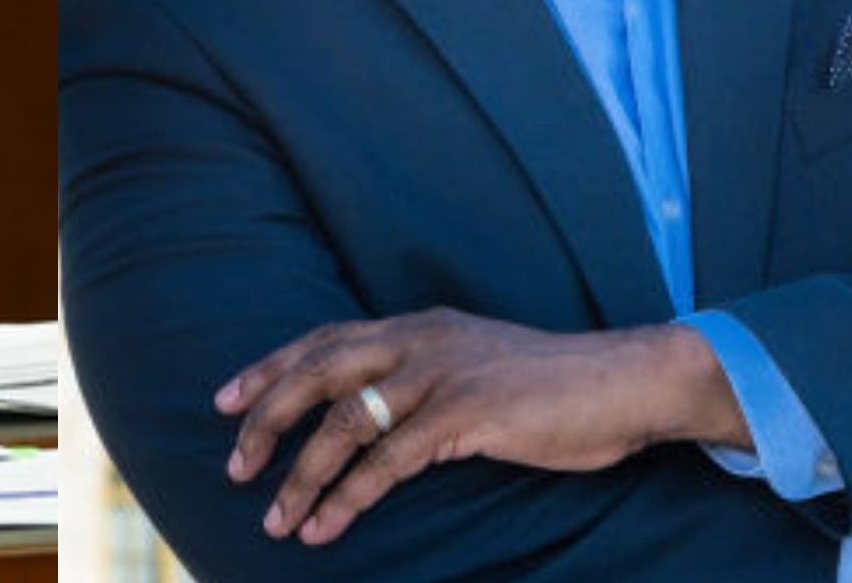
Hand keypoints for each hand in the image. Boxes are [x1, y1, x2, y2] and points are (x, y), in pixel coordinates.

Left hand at [215, 310, 745, 546]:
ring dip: (301, 474)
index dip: (271, 369)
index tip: (227, 400)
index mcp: (417, 325)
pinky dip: (348, 497)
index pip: (324, 340)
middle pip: (317, 372)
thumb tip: (377, 413)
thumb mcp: (474, 364)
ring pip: (344, 422)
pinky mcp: (464, 415)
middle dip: (266, 418)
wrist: (624, 383)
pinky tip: (325, 526)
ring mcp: (440, 375)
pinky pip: (387, 461)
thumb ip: (425, 376)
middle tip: (233, 463)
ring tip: (274, 517)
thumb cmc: (552, 387)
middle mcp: (418, 340)